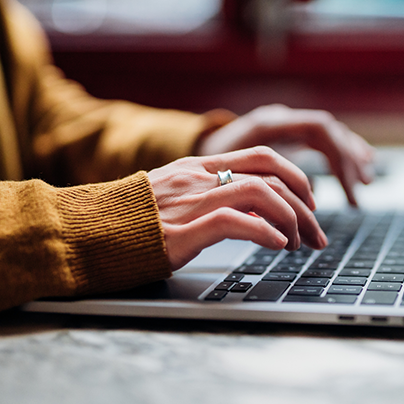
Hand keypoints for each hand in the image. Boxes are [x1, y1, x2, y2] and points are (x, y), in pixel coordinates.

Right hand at [148, 146, 328, 270]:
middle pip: (272, 174)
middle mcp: (200, 178)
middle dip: (305, 204)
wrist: (86, 231)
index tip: (309, 205)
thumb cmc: (131, 220)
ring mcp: (192, 201)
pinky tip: (277, 246)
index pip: (264, 157)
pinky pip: (236, 222)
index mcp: (200, 167)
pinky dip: (265, 233)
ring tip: (298, 244)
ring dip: (291, 220)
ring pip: (262, 194)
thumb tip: (254, 211)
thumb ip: (211, 194)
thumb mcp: (174, 196)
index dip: (296, 178)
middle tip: (316, 233)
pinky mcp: (182, 230)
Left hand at [197, 104, 375, 205]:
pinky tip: (357, 166)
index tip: (346, 190)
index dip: (337, 159)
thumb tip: (283, 222)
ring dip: (349, 157)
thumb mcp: (224, 180)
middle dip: (348, 163)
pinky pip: (321, 140)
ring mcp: (283, 125)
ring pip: (327, 134)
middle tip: (360, 193)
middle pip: (328, 132)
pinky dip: (339, 154)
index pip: (318, 129)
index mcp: (267, 124)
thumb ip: (254, 193)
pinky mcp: (284, 136)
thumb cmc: (201, 170)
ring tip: (366, 181)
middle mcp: (279, 119)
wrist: (187, 149)